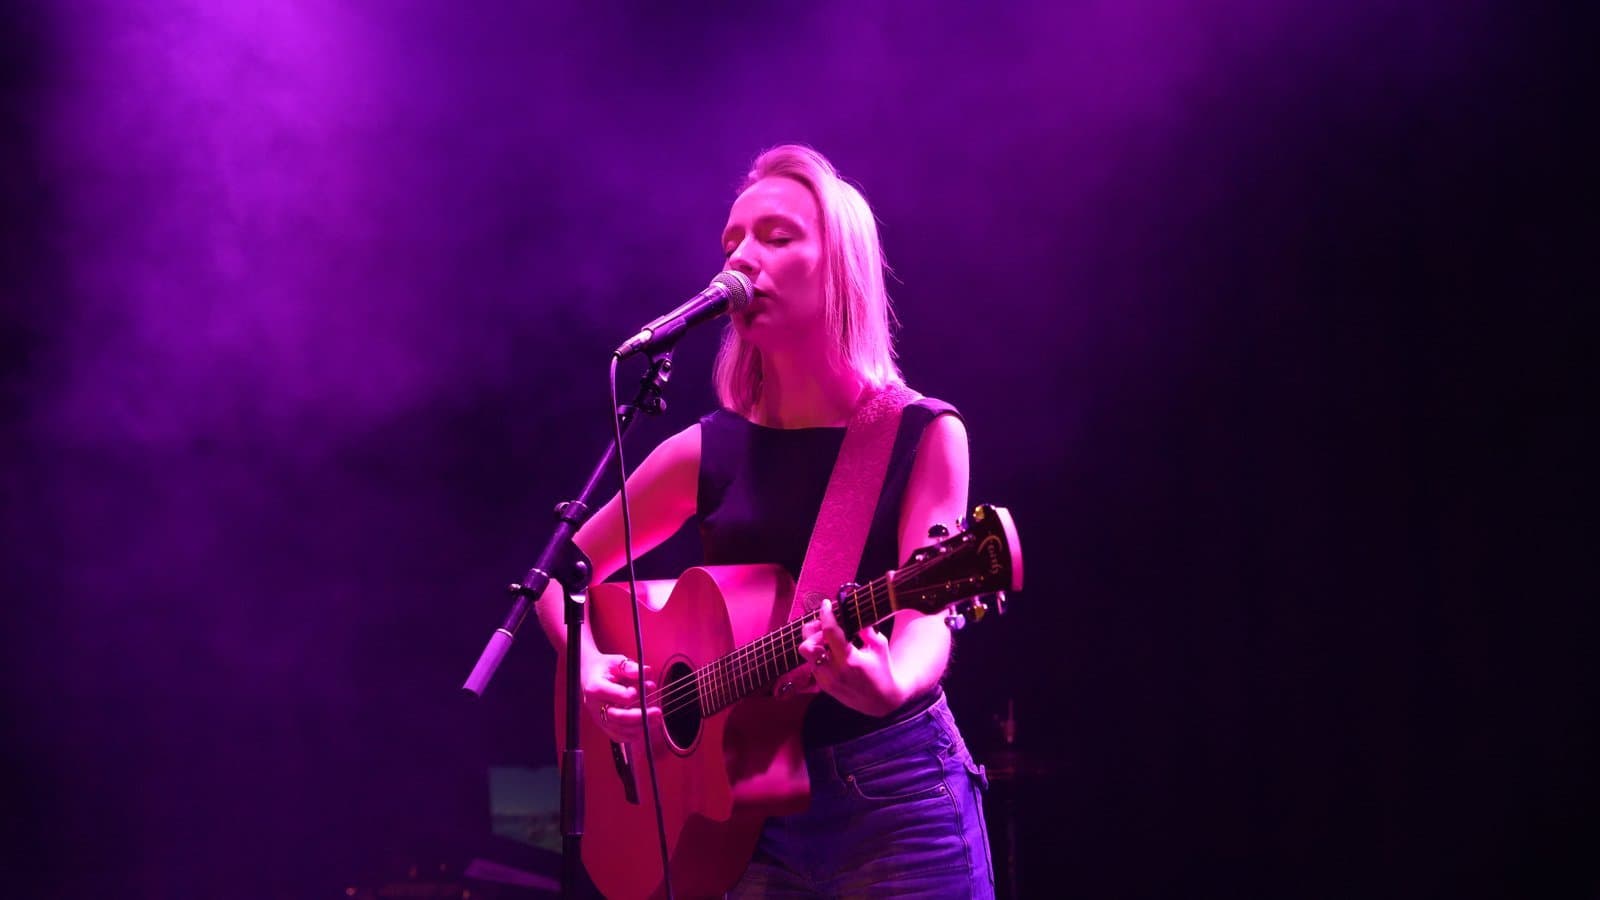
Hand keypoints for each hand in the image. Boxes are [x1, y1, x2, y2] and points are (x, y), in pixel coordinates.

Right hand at [582, 653, 658, 741]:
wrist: (590, 675)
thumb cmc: (604, 668)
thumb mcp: (616, 661)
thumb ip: (629, 667)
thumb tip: (646, 672)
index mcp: (595, 688)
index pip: (617, 697)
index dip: (633, 694)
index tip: (644, 687)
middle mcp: (594, 706)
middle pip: (618, 717)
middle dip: (640, 716)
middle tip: (657, 712)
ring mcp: (598, 717)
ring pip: (619, 729)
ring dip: (640, 727)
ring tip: (656, 719)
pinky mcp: (603, 725)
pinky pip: (617, 736)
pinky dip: (631, 735)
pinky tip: (644, 728)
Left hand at [798, 598, 905, 716]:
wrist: (880, 701)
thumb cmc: (883, 670)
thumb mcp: (879, 646)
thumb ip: (866, 629)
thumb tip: (853, 613)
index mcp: (850, 660)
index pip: (830, 632)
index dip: (825, 615)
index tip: (825, 604)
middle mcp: (834, 671)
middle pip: (807, 646)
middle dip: (813, 632)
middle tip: (824, 627)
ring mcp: (826, 680)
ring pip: (807, 655)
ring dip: (815, 643)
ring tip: (827, 639)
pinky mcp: (823, 686)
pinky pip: (813, 665)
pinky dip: (818, 655)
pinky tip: (830, 652)